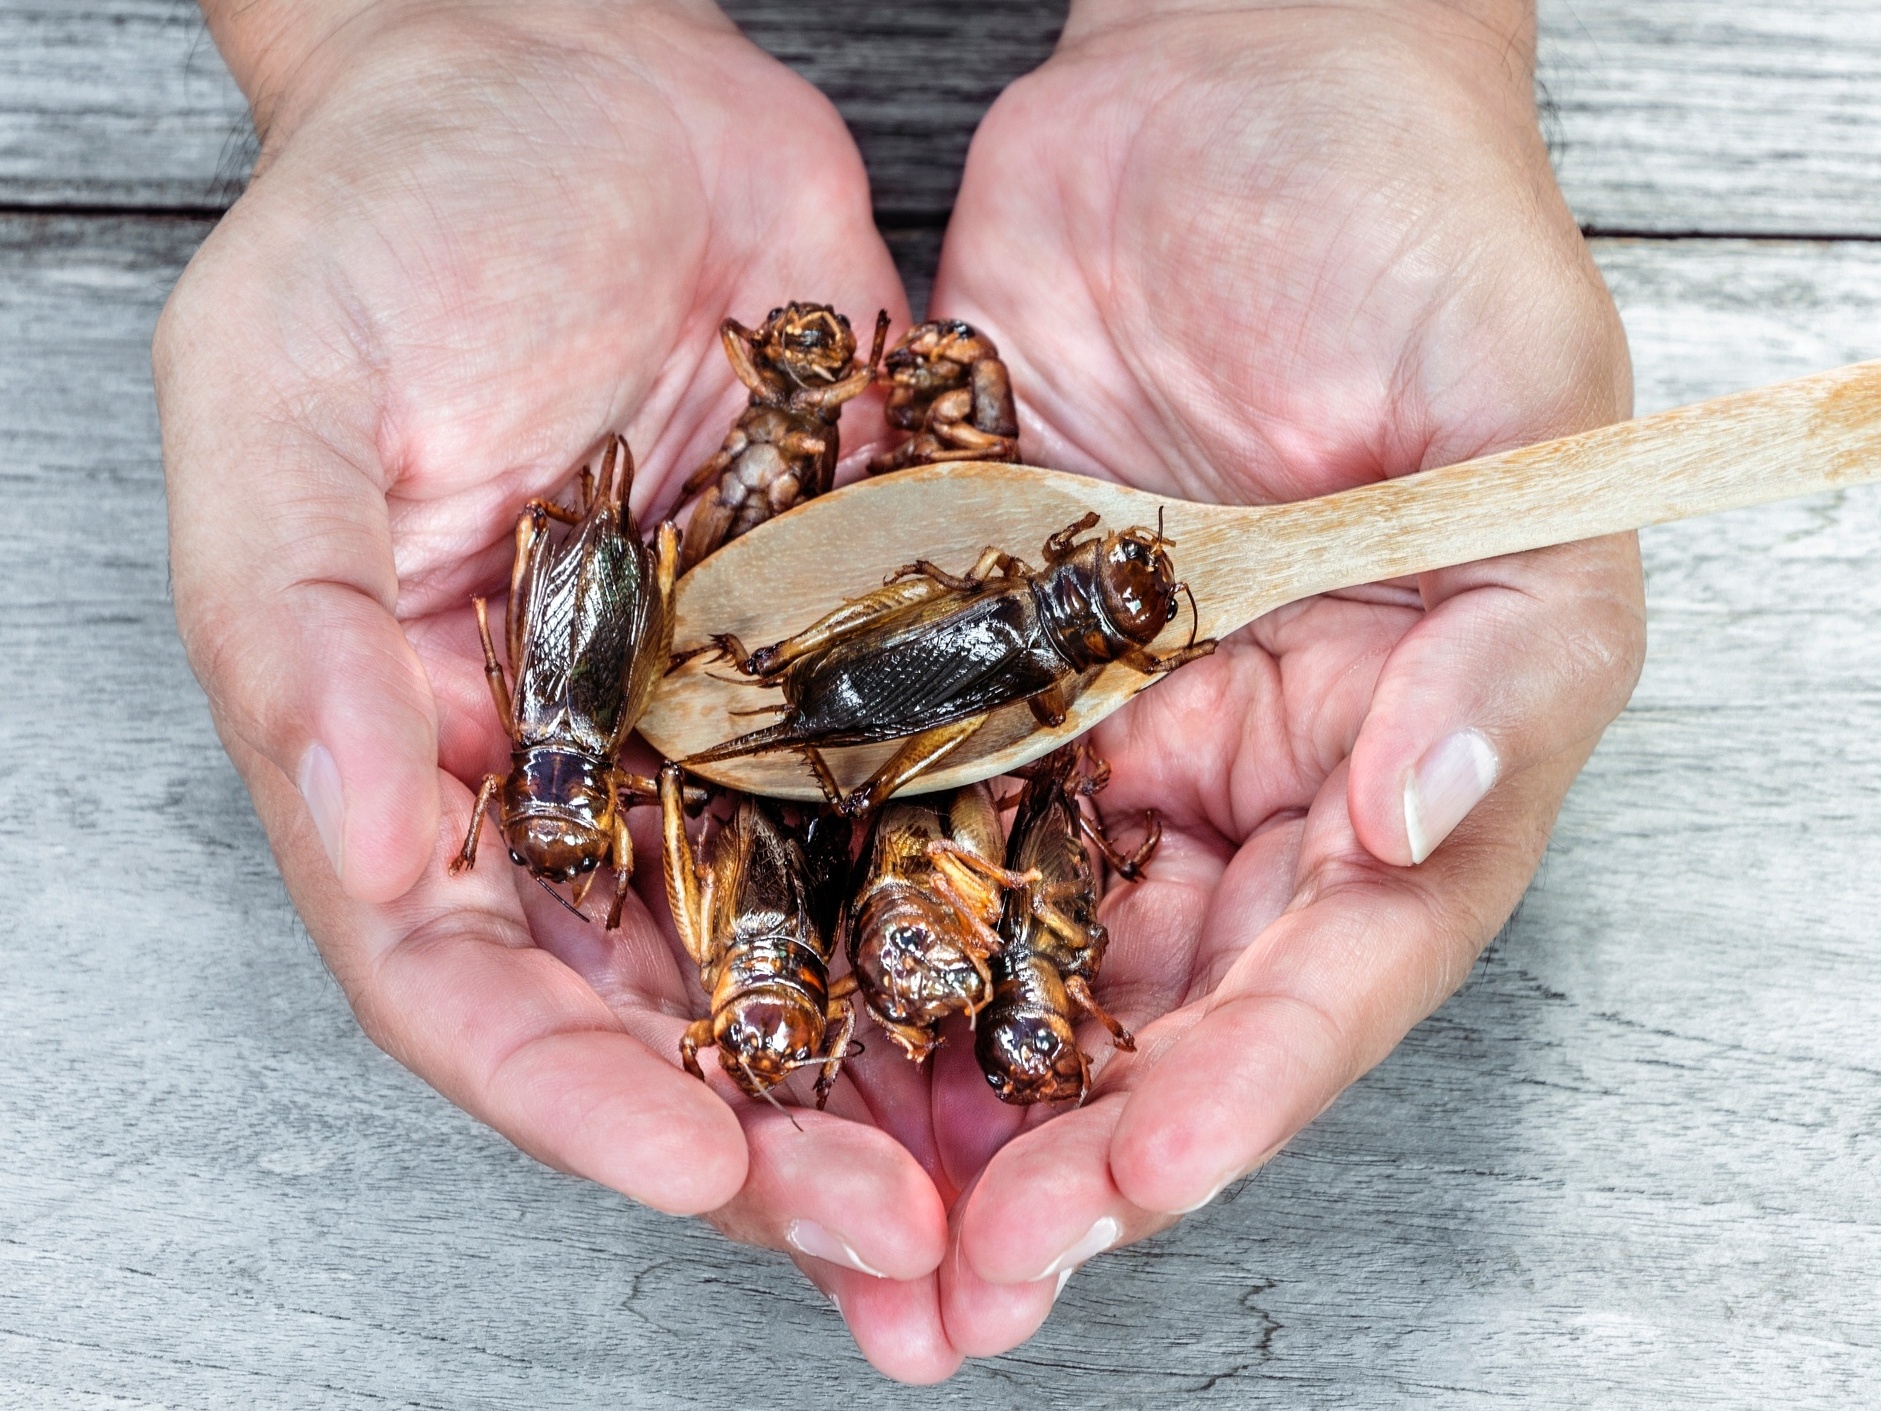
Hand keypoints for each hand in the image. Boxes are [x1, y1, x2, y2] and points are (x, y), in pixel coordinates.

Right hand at [157, 0, 953, 1347]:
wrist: (578, 76)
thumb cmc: (396, 215)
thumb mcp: (283, 387)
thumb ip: (287, 618)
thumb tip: (346, 819)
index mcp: (411, 751)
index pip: (471, 980)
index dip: (573, 1097)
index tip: (701, 1171)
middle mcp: (572, 774)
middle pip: (660, 1011)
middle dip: (773, 1145)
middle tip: (903, 1244)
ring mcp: (721, 723)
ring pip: (807, 946)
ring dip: (899, 1080)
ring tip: (1011, 1190)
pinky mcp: (848, 648)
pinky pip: (920, 794)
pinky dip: (982, 905)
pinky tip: (1069, 993)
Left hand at [874, 0, 1646, 1361]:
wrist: (1230, 81)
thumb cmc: (1406, 229)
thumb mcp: (1517, 427)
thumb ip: (1504, 648)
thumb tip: (1413, 820)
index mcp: (1395, 744)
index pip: (1322, 965)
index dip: (1235, 1092)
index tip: (1126, 1182)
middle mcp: (1241, 766)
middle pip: (1157, 1007)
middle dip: (1059, 1157)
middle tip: (950, 1284)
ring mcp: (1098, 719)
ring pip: (1019, 945)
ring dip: (935, 1090)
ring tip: (836, 1218)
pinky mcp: (971, 651)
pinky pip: (908, 804)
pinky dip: (846, 918)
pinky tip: (770, 1014)